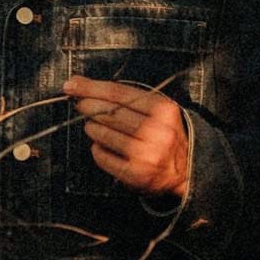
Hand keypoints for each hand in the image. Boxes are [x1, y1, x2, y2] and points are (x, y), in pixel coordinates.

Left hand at [62, 77, 189, 198]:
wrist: (186, 169)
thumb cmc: (166, 134)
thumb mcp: (159, 110)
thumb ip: (130, 98)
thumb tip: (87, 88)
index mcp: (163, 110)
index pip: (119, 93)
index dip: (91, 87)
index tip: (72, 85)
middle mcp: (157, 131)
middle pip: (110, 112)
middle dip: (88, 105)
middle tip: (79, 104)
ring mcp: (146, 154)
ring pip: (104, 135)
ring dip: (91, 127)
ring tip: (91, 125)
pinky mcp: (135, 174)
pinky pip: (103, 157)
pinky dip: (96, 150)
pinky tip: (99, 145)